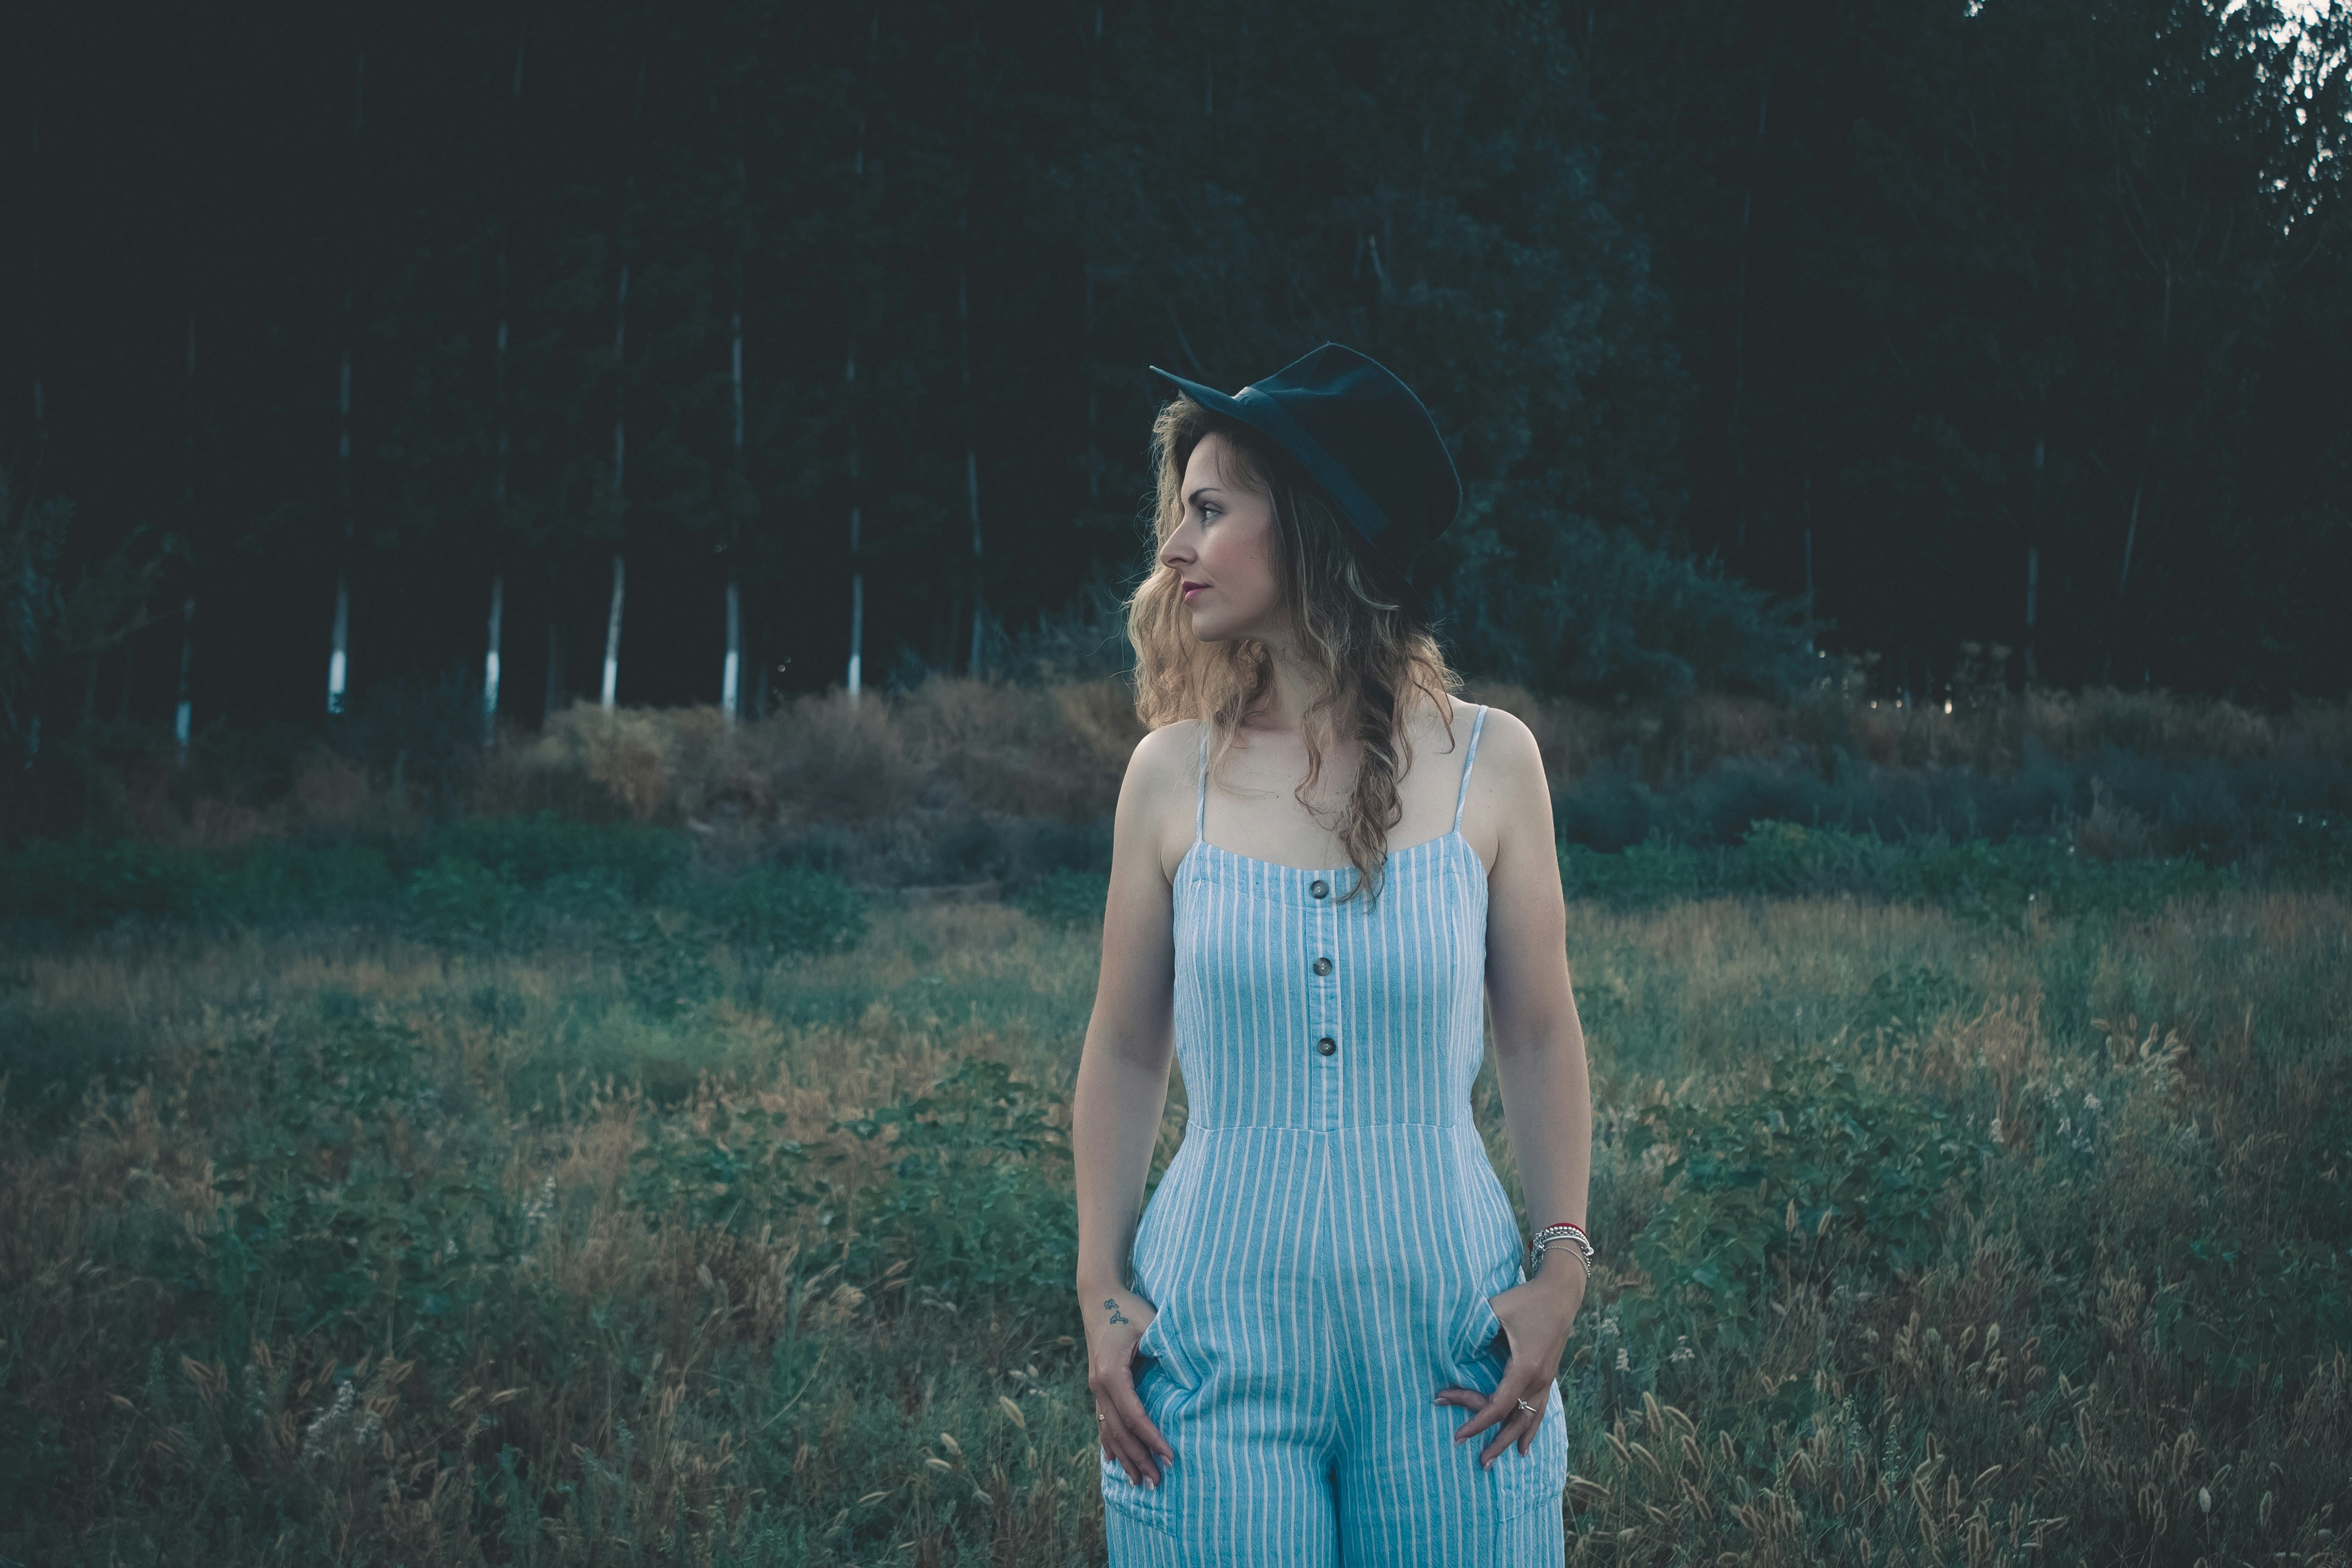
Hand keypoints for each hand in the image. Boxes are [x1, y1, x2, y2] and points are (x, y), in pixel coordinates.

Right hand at [1082, 1285, 1173, 1486]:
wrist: (1099, 1296)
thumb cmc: (1130, 1309)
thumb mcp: (1152, 1325)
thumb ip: (1166, 1351)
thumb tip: (1189, 1380)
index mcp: (1112, 1373)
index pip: (1135, 1416)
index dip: (1153, 1439)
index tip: (1171, 1456)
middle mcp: (1099, 1385)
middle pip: (1120, 1431)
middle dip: (1139, 1458)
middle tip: (1157, 1483)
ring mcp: (1095, 1387)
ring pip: (1109, 1431)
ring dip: (1125, 1457)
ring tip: (1139, 1482)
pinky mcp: (1097, 1385)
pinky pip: (1103, 1421)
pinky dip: (1110, 1443)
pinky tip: (1114, 1461)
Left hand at [1434, 1261, 1585, 1467]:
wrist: (1561, 1292)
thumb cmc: (1525, 1299)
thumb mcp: (1495, 1310)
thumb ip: (1472, 1329)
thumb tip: (1448, 1348)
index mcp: (1524, 1368)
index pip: (1497, 1407)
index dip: (1476, 1423)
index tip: (1458, 1436)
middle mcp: (1538, 1379)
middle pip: (1515, 1421)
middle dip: (1496, 1443)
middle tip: (1479, 1462)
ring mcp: (1547, 1379)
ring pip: (1530, 1420)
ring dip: (1513, 1441)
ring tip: (1498, 1460)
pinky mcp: (1549, 1375)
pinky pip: (1540, 1409)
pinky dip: (1532, 1429)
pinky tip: (1526, 1445)